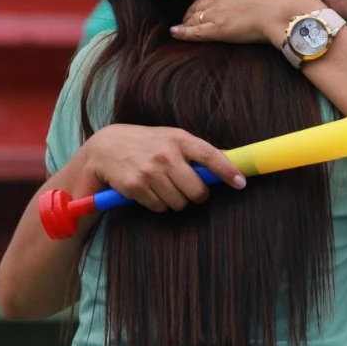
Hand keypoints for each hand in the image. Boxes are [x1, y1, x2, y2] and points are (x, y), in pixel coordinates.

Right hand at [83, 125, 245, 212]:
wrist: (106, 147)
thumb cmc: (146, 143)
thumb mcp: (171, 138)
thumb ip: (196, 150)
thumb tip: (230, 160)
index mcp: (179, 139)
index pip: (210, 155)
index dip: (227, 170)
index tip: (240, 183)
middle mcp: (166, 155)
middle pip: (196, 191)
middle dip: (195, 195)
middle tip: (188, 188)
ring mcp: (150, 171)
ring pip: (178, 203)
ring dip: (174, 200)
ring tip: (163, 185)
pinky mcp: (136, 186)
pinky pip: (159, 207)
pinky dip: (157, 203)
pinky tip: (148, 189)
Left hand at [164, 0, 324, 45]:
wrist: (290, 13)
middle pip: (196, 3)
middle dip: (189, 11)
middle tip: (184, 18)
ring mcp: (220, 11)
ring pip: (194, 17)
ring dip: (187, 23)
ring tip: (181, 29)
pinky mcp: (221, 29)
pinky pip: (196, 32)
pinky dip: (184, 33)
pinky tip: (176, 33)